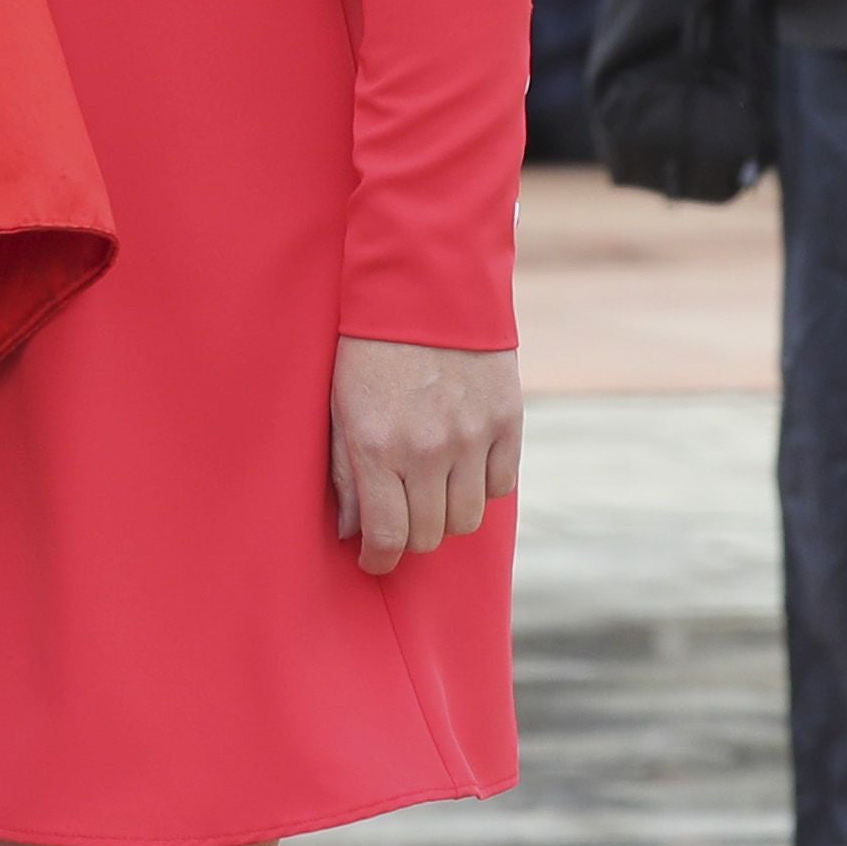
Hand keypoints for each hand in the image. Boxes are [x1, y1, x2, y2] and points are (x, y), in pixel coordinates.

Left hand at [331, 336, 523, 578]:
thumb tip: (351, 532)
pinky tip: (463, 468)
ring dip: (447, 516)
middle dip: (410, 538)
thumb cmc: (368, 346)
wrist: (424, 284)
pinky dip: (483, 487)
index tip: (374, 560)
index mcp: (376, 445)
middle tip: (400, 521)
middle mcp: (427, 449)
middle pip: (429, 536)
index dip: (378, 561)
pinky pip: (501, 486)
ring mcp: (472, 436)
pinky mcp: (506, 420)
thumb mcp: (340, 406)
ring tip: (431, 494)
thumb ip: (345, 472)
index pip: (387, 537)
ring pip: (467, 520)